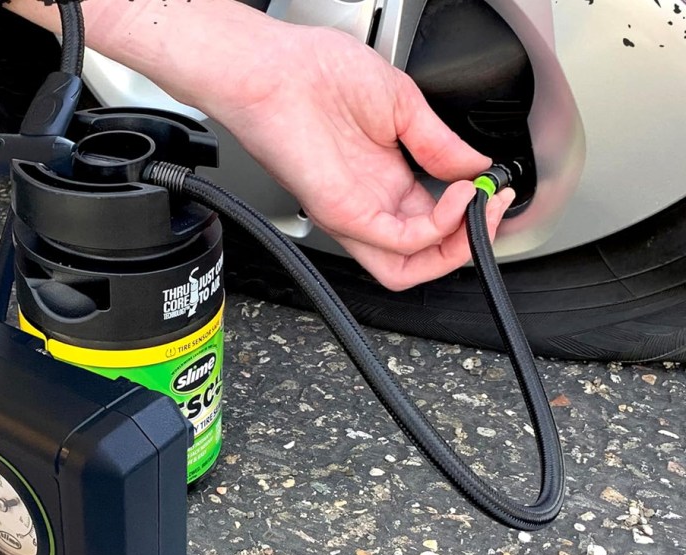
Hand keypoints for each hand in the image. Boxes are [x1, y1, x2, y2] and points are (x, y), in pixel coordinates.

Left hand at [211, 24, 514, 290]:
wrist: (276, 68)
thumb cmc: (319, 75)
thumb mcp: (402, 106)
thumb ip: (441, 144)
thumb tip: (476, 166)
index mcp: (385, 180)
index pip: (434, 222)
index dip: (472, 214)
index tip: (496, 189)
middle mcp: (370, 203)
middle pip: (424, 256)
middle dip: (470, 242)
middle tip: (494, 210)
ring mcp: (355, 213)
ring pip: (408, 267)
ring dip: (455, 248)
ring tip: (480, 210)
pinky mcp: (342, 214)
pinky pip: (397, 244)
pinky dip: (438, 229)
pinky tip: (457, 197)